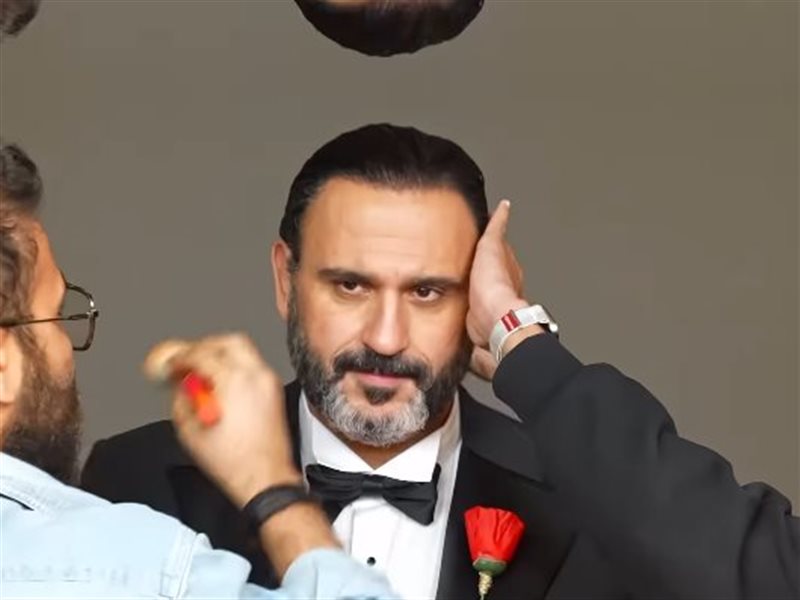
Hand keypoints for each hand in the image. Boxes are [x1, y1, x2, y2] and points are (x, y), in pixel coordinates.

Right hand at [143, 333, 300, 506]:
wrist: (265, 477)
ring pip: (244, 351)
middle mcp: (256, 376)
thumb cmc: (233, 462)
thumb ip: (182, 401)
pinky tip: (221, 384)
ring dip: (221, 354)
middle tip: (188, 359)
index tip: (172, 363)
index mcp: (235, 381)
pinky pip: (253, 366)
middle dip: (205, 346)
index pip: (203, 354)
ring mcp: (268, 382)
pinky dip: (235, 366)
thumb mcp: (190, 432)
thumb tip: (181, 386)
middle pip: (229, 342)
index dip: (182, 356)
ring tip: (203, 372)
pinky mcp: (274, 391)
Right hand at [466, 200, 529, 378]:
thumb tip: (504, 207)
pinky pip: (468, 304)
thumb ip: (496, 227)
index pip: (496, 248)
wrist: (490, 319)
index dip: (486, 240)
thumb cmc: (494, 285)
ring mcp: (488, 301)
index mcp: (505, 265)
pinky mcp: (477, 316)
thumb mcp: (491, 246)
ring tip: (454, 276)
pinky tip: (455, 299)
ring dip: (468, 282)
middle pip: (486, 269)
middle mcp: (499, 284)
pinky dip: (463, 299)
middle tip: (462, 255)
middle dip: (476, 263)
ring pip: (478, 287)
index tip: (477, 234)